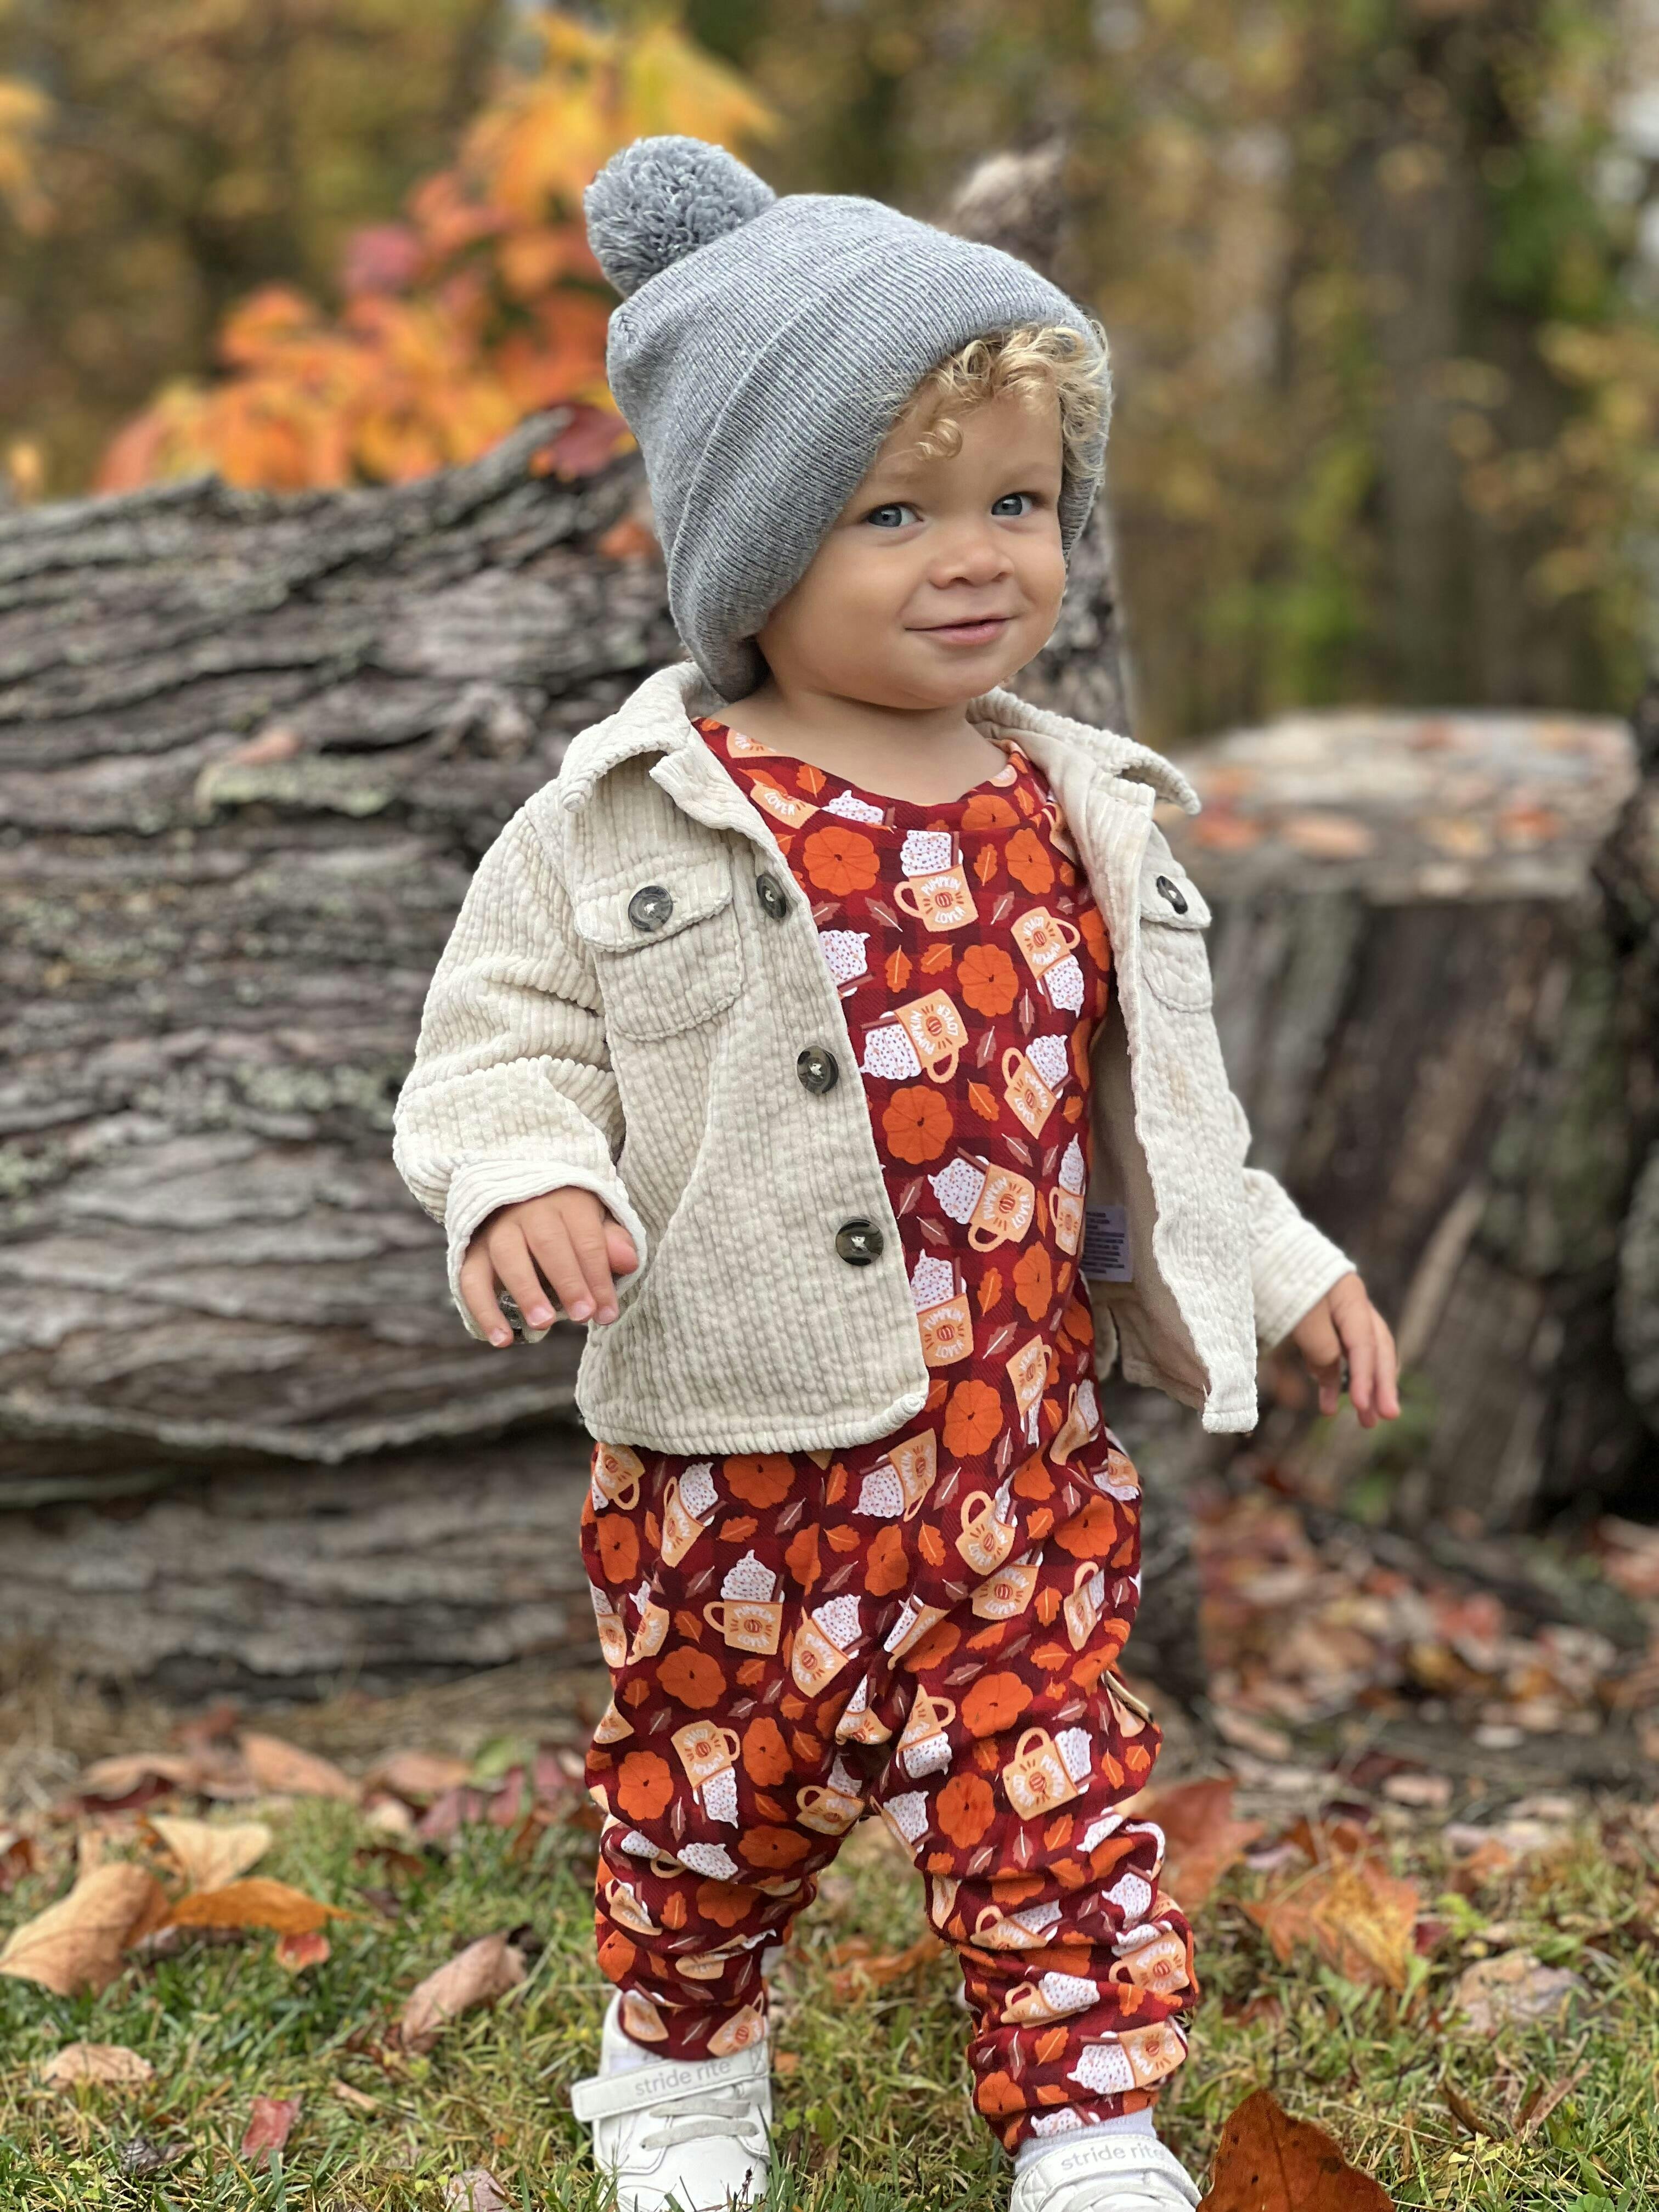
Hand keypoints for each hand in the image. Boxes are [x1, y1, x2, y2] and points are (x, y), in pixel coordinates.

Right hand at [458, 1188, 638, 1347]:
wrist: (517, 1200)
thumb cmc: (568, 1222)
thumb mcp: (595, 1223)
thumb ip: (612, 1243)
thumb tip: (629, 1262)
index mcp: (566, 1202)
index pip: (586, 1239)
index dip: (598, 1276)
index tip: (607, 1312)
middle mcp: (528, 1210)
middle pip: (548, 1243)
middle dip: (568, 1282)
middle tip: (582, 1317)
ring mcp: (497, 1230)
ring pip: (508, 1256)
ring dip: (526, 1291)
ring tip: (543, 1324)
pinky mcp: (472, 1252)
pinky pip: (472, 1279)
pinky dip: (484, 1311)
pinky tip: (501, 1339)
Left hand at [1286, 1270, 1399, 1426]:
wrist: (1259, 1243)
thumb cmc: (1280, 1275)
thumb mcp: (1299, 1312)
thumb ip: (1320, 1346)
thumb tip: (1332, 1377)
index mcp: (1351, 1297)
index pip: (1365, 1344)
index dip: (1365, 1377)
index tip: (1364, 1405)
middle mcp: (1353, 1305)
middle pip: (1375, 1350)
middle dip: (1380, 1386)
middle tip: (1385, 1418)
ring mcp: (1340, 1312)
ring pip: (1362, 1353)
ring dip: (1364, 1386)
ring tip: (1366, 1419)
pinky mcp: (1323, 1319)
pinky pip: (1341, 1350)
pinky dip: (1339, 1374)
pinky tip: (1333, 1396)